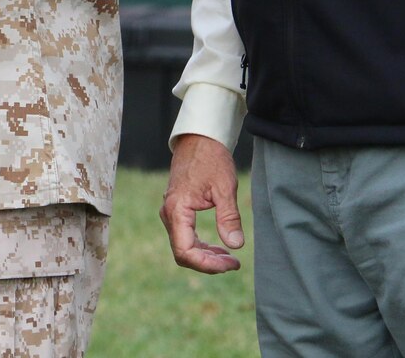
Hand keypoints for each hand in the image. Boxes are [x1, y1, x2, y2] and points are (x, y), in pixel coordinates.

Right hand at [160, 134, 244, 273]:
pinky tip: (219, 247)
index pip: (185, 252)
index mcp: (177, 210)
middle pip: (183, 253)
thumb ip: (229, 217)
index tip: (232, 263)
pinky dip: (201, 246)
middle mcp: (169, 214)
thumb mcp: (224, 188)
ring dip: (205, 256)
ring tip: (230, 258)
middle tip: (234, 263)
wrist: (199, 140)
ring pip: (183, 246)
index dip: (208, 264)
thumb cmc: (211, 159)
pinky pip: (184, 236)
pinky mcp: (176, 210)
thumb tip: (235, 245)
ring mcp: (171, 212)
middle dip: (208, 263)